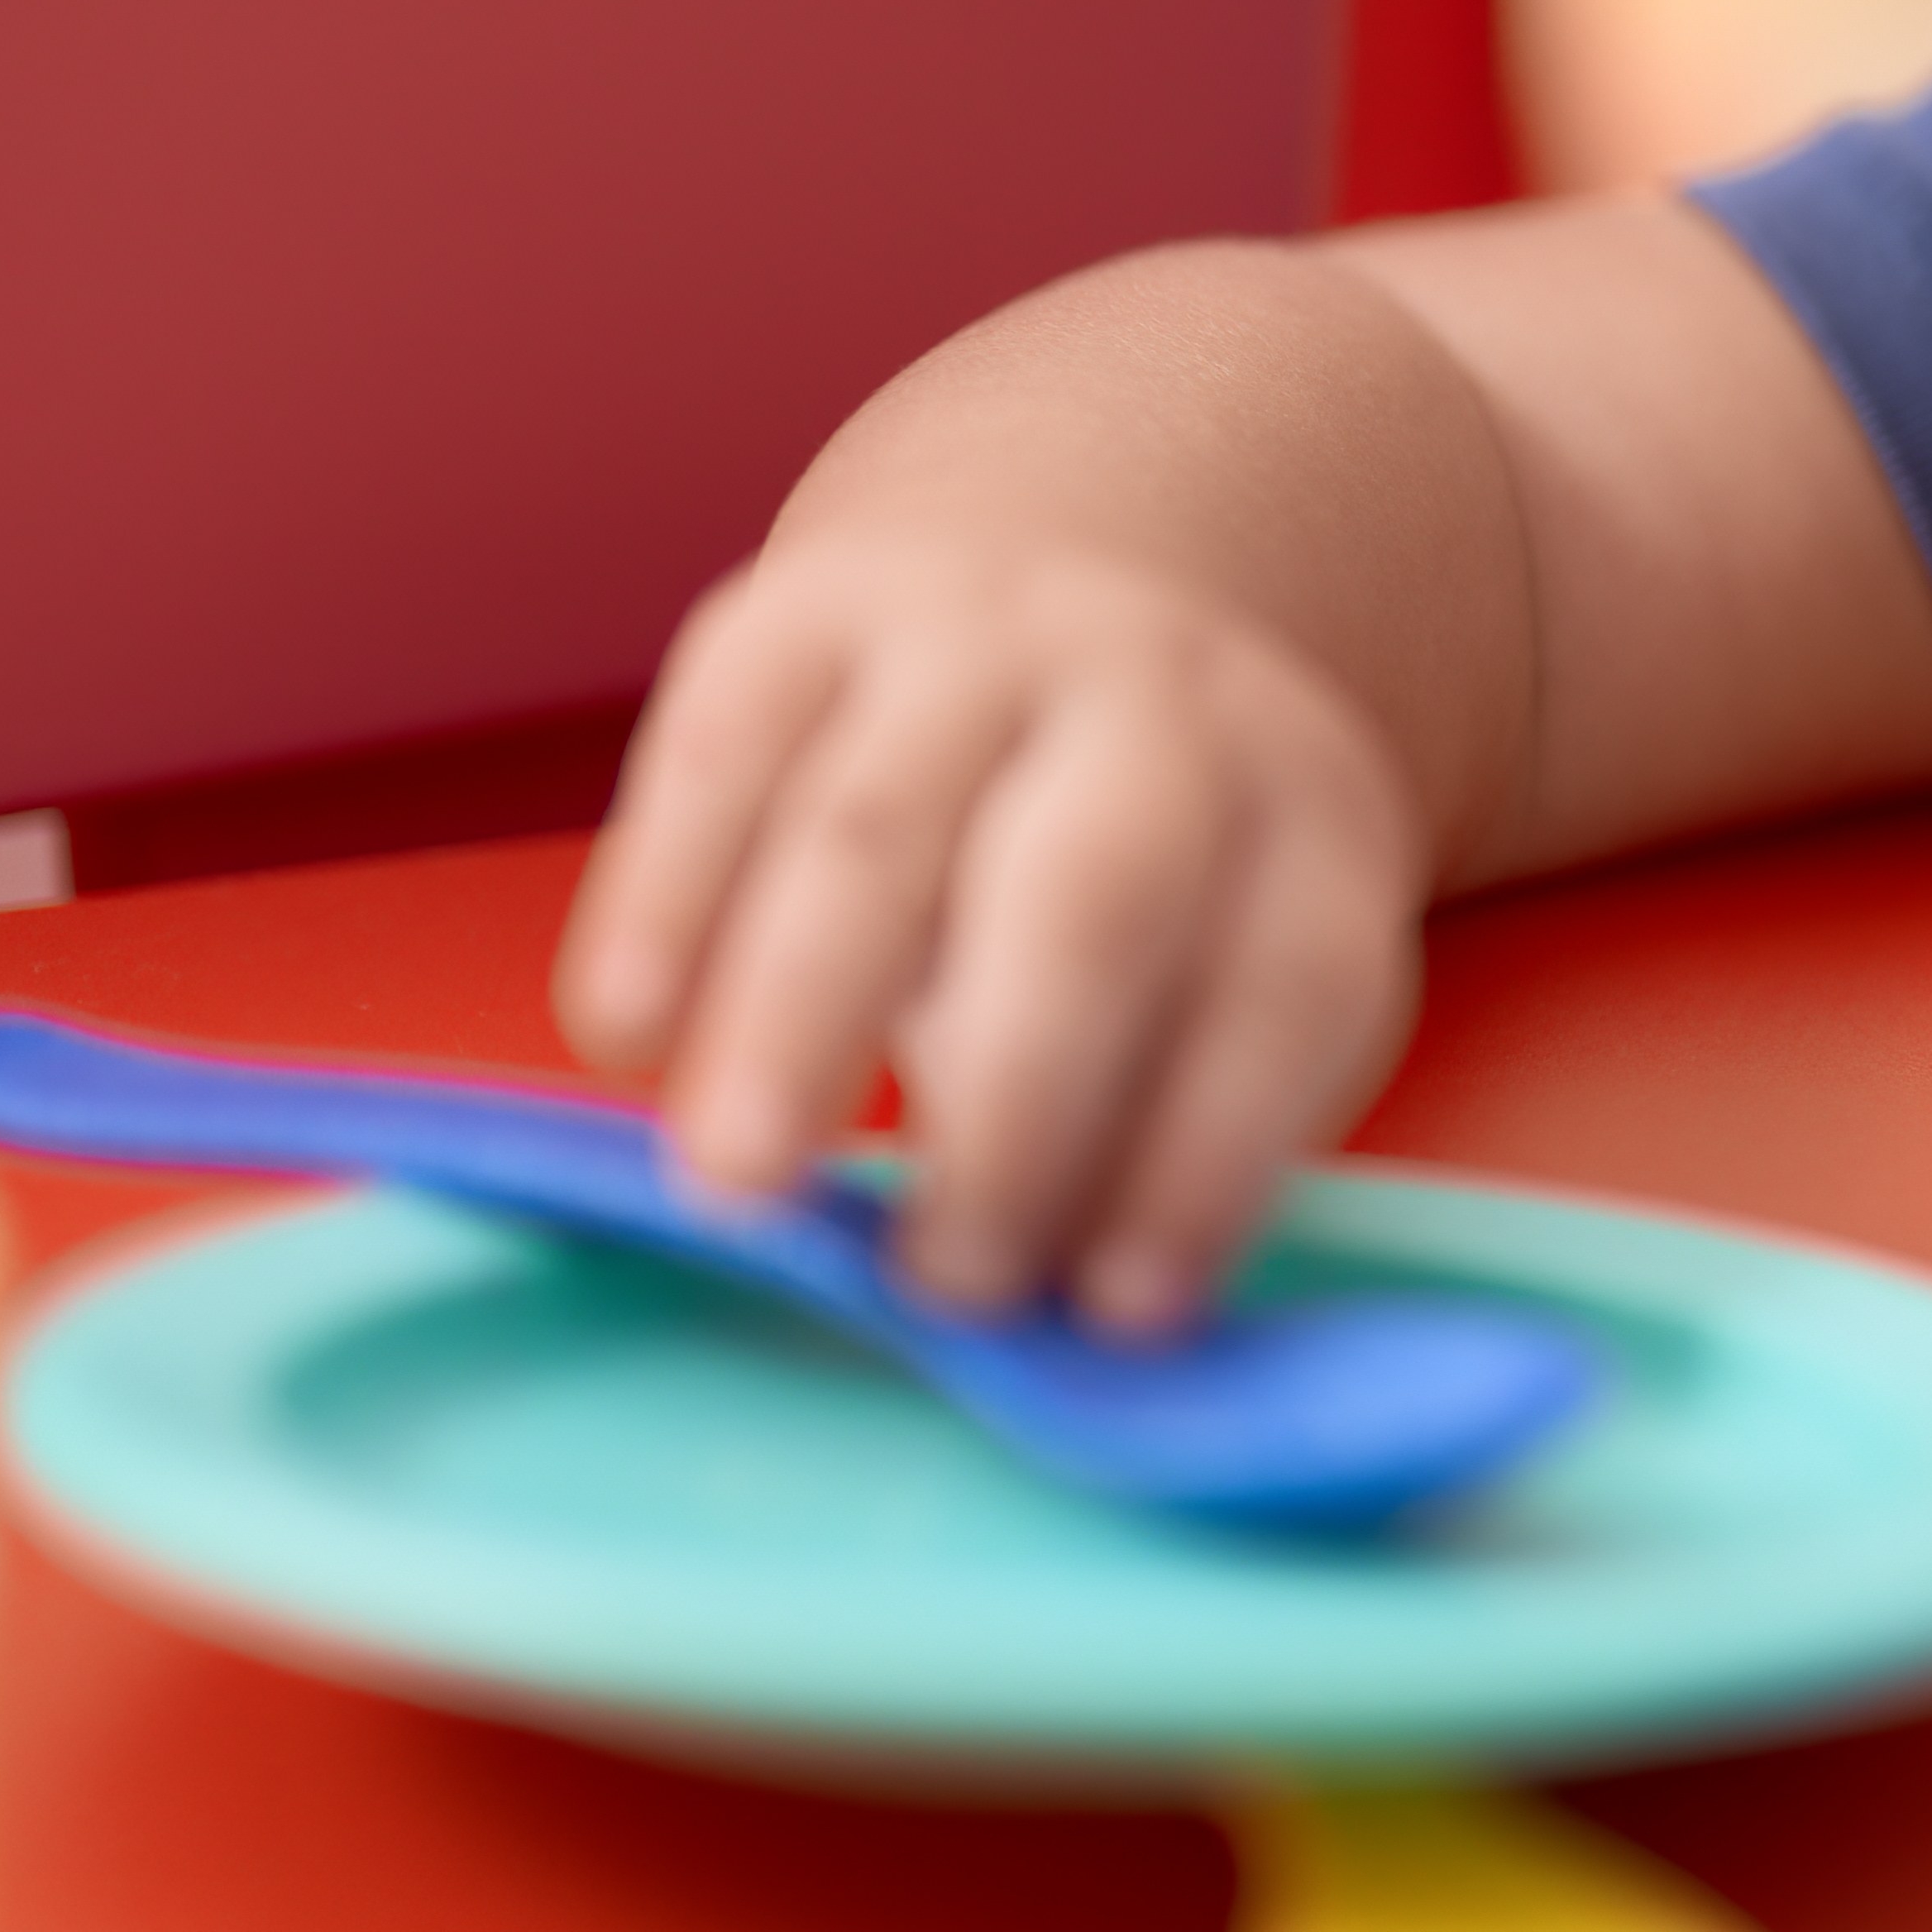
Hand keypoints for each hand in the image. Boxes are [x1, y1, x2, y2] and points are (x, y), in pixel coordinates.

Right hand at [551, 522, 1429, 1334]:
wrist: (1063, 607)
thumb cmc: (1143, 890)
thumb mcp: (1211, 983)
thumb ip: (1151, 1127)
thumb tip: (1053, 1323)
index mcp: (1304, 821)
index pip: (1286, 988)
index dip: (1210, 1155)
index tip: (1124, 1312)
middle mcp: (1159, 706)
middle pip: (1094, 894)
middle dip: (1017, 1097)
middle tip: (940, 1279)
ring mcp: (975, 641)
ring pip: (877, 827)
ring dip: (798, 1019)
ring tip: (737, 1189)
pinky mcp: (796, 618)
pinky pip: (719, 757)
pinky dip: (664, 909)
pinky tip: (627, 1040)